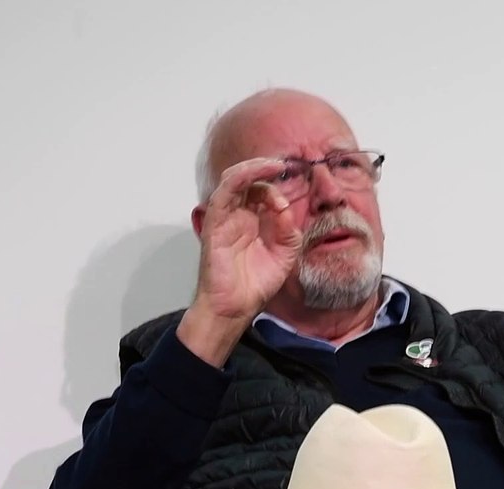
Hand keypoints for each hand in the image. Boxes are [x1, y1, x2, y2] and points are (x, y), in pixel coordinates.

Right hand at [192, 157, 303, 320]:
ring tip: (272, 166)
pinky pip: (222, 196)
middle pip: (245, 179)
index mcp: (253, 221)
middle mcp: (237, 216)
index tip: (286, 206)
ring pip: (232, 180)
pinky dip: (238, 181)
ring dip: (251, 169)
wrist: (235, 308)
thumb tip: (285, 209)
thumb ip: (289, 233)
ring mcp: (224, 219)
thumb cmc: (256, 284)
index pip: (261, 192)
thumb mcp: (284, 256)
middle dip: (262, 168)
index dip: (275, 190)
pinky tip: (254, 176)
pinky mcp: (214, 225)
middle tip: (281, 166)